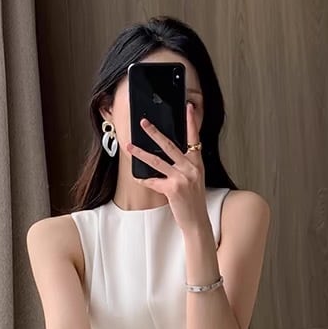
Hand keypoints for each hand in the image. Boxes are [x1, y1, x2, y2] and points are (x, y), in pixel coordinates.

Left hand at [125, 102, 208, 232]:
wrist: (196, 221)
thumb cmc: (194, 200)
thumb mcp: (194, 179)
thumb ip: (185, 166)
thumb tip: (169, 155)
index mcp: (197, 163)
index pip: (194, 139)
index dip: (191, 122)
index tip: (188, 108)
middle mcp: (191, 168)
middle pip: (170, 145)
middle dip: (154, 133)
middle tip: (143, 123)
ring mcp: (182, 178)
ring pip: (157, 161)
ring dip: (141, 153)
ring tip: (130, 146)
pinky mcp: (173, 189)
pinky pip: (153, 181)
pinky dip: (143, 180)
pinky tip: (136, 177)